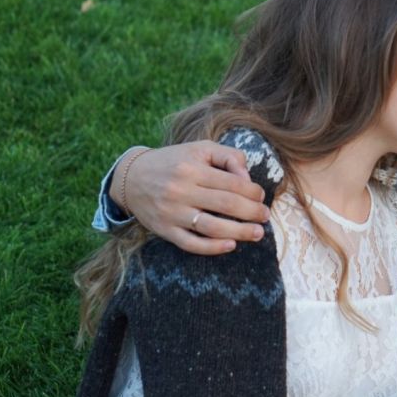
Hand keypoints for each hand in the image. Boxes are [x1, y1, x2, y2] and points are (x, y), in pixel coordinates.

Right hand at [110, 141, 270, 254]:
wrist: (131, 177)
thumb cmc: (174, 161)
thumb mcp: (200, 148)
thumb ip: (228, 157)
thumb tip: (248, 177)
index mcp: (192, 168)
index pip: (232, 183)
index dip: (253, 192)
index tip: (261, 197)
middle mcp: (181, 191)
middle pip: (226, 205)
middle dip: (252, 212)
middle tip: (266, 216)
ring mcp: (172, 213)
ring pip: (212, 227)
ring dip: (239, 232)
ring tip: (257, 233)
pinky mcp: (165, 230)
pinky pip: (191, 244)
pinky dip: (212, 248)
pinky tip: (230, 245)